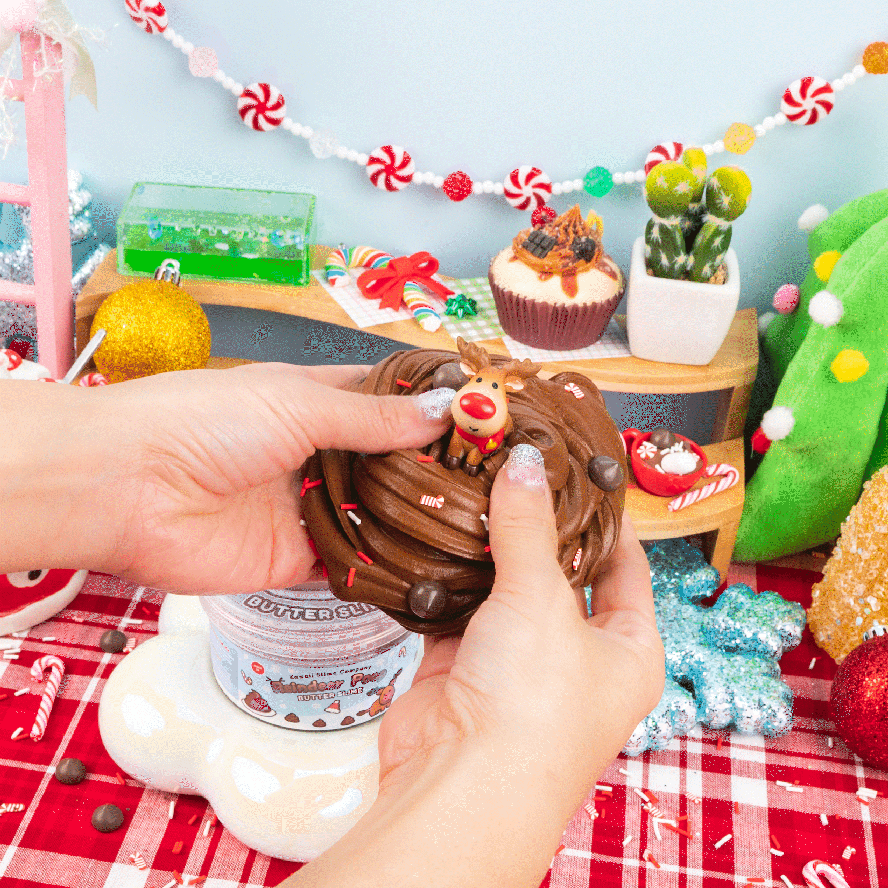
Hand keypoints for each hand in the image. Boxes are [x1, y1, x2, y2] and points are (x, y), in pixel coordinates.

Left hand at [2, 363, 449, 592]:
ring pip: (374, 514)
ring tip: (478, 521)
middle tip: (493, 478)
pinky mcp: (295, 558)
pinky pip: (350, 564)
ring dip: (413, 519)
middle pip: (386, 462)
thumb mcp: (298, 403)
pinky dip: (382, 566)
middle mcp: (314, 454)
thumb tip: (444, 409)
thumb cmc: (201, 421)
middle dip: (431, 469)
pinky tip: (428, 564)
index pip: (384, 400)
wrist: (127, 488)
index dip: (429, 406)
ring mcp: (305, 507)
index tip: (482, 416)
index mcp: (312, 401)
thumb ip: (373, 418)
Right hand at [290, 444, 663, 887]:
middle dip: (537, 527)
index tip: (583, 473)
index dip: (607, 517)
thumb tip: (523, 463)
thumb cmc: (534, 709)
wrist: (458, 781)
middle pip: (560, 573)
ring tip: (475, 491)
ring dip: (487, 550)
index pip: (626, 565)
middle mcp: (577, 658)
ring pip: (504, 589)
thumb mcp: (542, 599)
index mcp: (628, 649)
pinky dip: (446, 577)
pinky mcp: (465, 665)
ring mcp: (518, 662)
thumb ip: (528, 526)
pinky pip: (458, 607)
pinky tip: (438, 537)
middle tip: (517, 472)